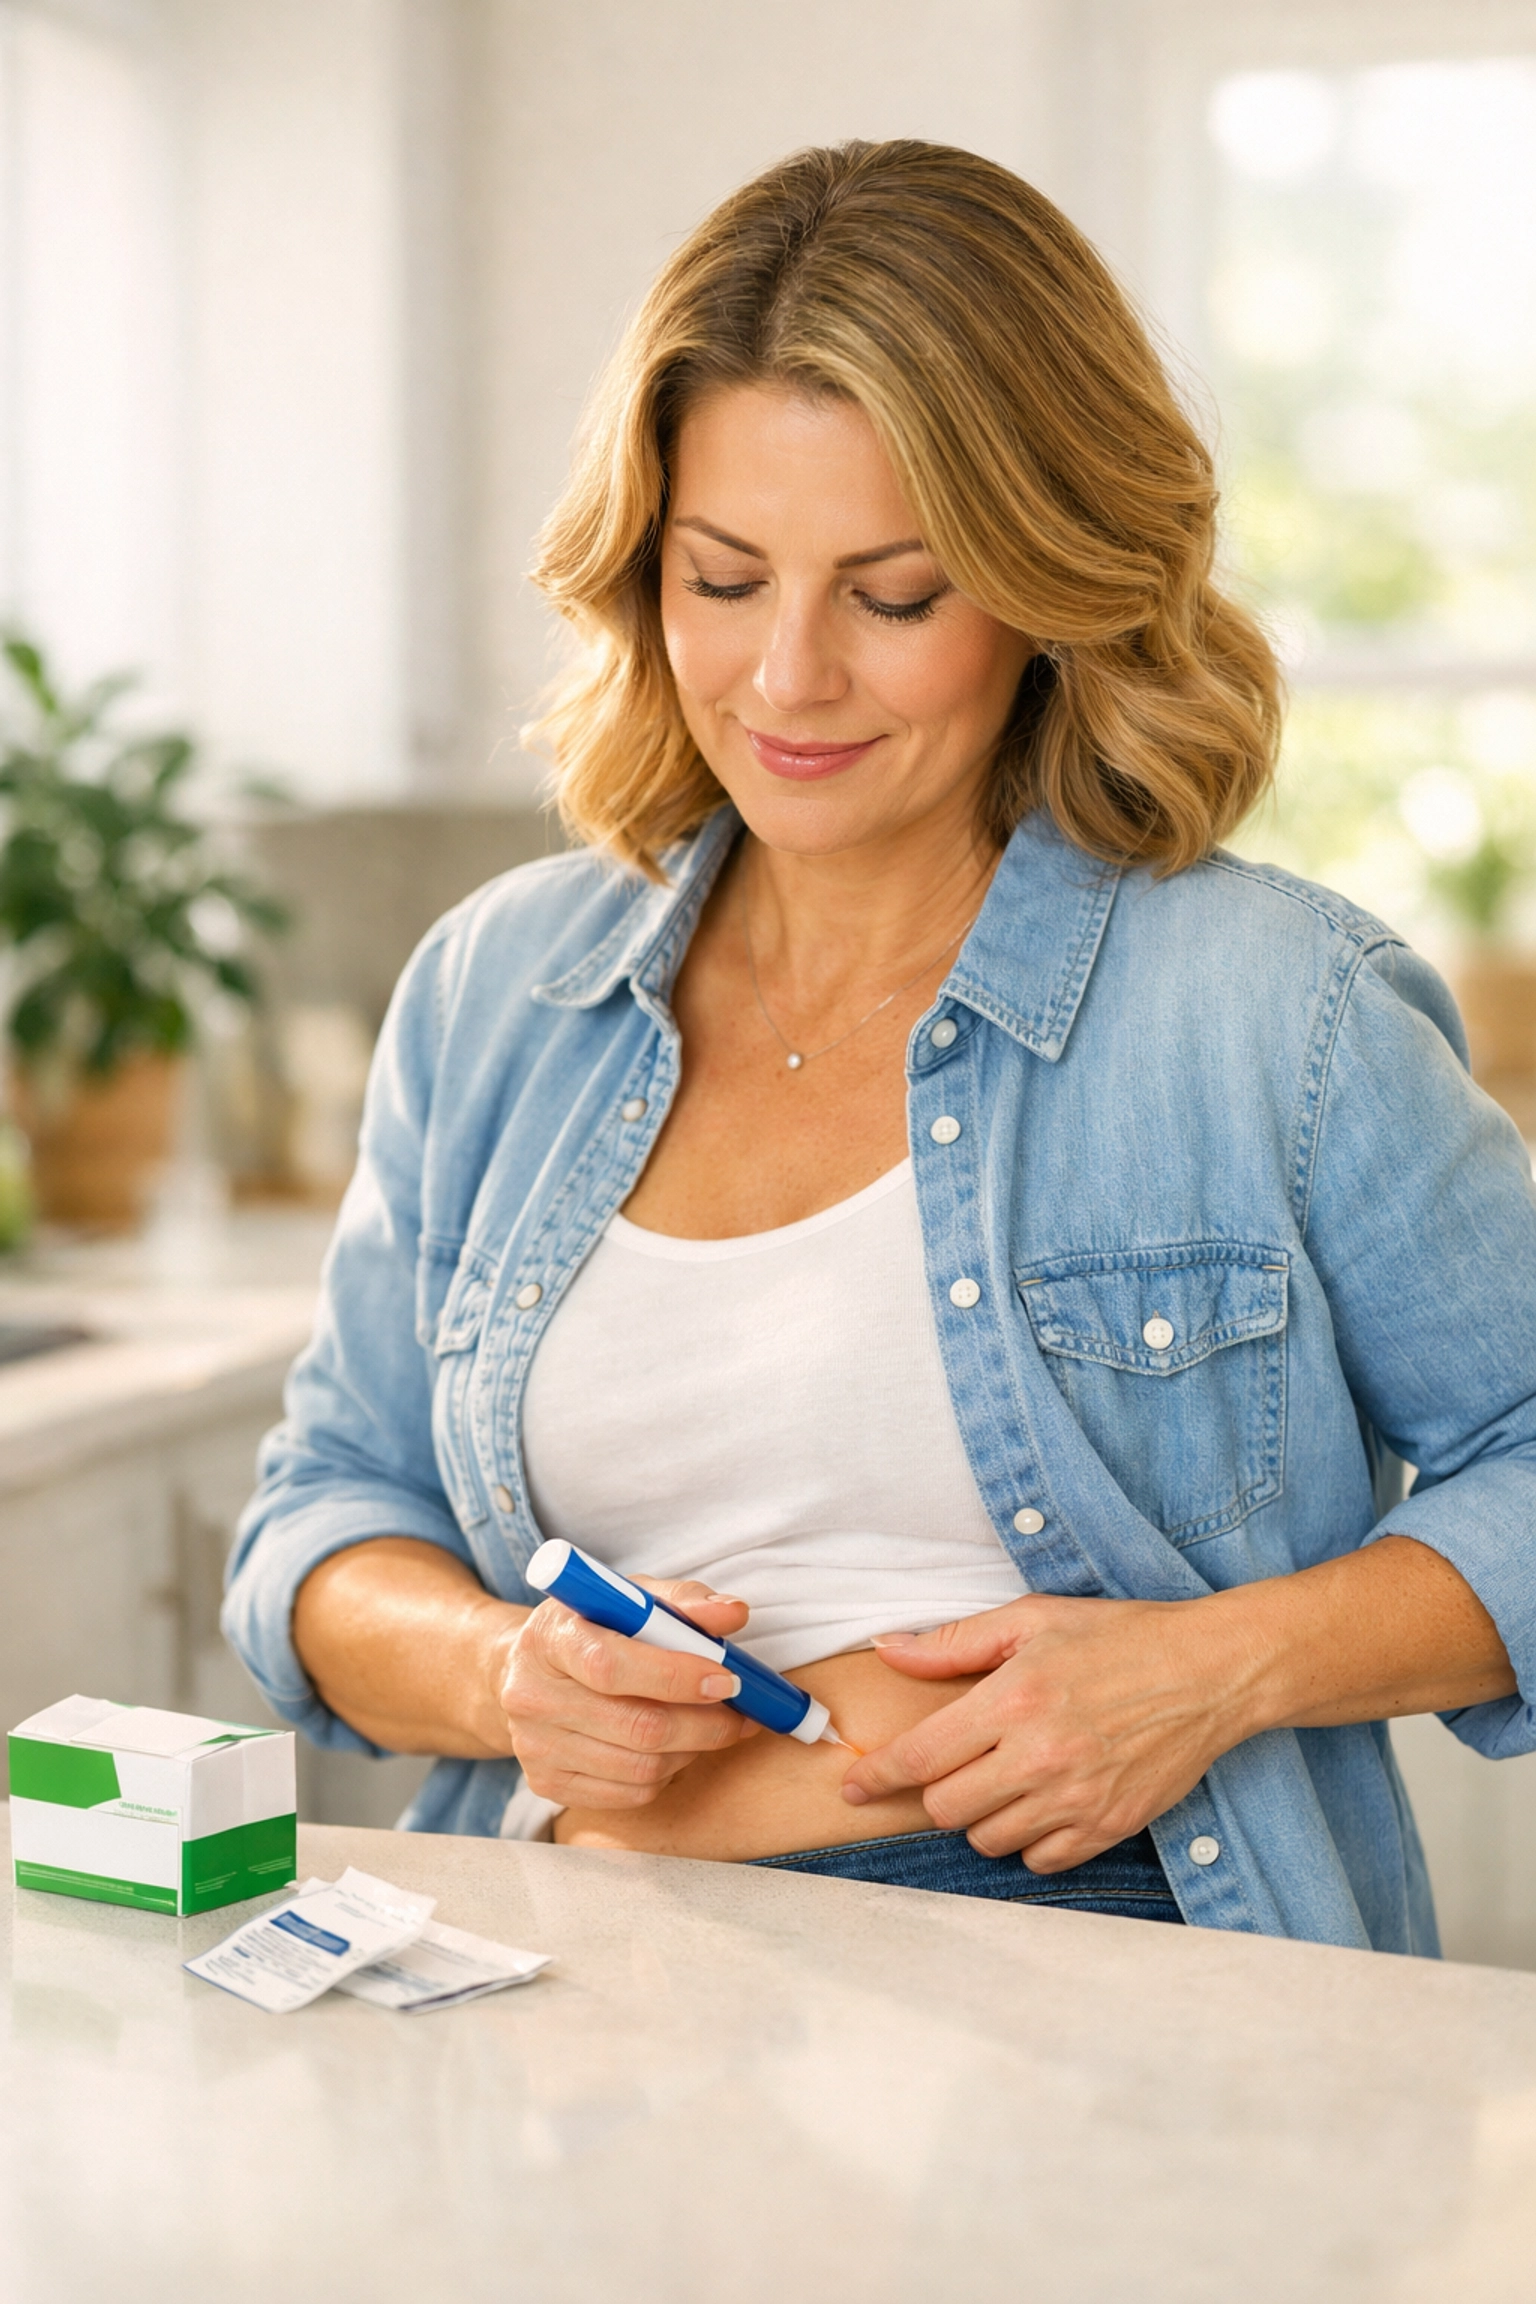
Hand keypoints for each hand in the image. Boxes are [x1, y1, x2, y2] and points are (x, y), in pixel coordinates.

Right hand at [496, 1578, 762, 1807]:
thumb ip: (682, 1602)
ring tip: (710, 1727)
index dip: (676, 1677)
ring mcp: (535, 1746)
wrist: (527, 1669)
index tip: (727, 1680)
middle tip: (741, 1714)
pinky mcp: (547, 1784)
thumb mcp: (628, 1598)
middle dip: (705, 1724)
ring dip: (692, 1750)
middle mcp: (532, 1695)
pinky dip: (668, 1774)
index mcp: (550, 1637)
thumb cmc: (591, 1627)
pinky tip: (675, 1748)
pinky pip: (630, 1794)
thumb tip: (734, 1613)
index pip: (611, 1667)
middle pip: (636, 1726)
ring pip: (641, 1767)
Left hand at [839, 1594, 1241, 1871]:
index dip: (876, 1777)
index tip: (855, 1787)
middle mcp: (1040, 1756)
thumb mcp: (1033, 1619)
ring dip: (982, 1816)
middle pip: (946, 1808)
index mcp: (1014, 1699)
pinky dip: (1029, 1840)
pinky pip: (1040, 1859)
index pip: (921, 1757)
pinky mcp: (1108, 1826)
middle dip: (938, 1790)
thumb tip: (889, 1650)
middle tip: (960, 1764)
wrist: (1210, 1672)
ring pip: (988, 1839)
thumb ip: (955, 1643)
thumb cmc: (1119, 1637)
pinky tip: (1042, 1803)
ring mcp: (1076, 1798)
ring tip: (1006, 1779)